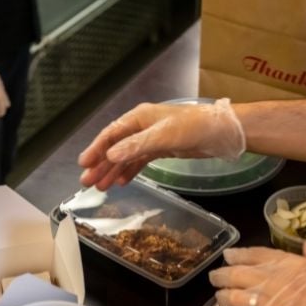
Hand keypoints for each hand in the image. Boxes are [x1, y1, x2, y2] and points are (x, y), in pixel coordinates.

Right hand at [77, 98, 245, 189]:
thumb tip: (110, 155)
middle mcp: (142, 127)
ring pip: (126, 156)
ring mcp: (151, 138)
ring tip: (101, 187)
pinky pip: (139, 161)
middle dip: (100, 164)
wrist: (222, 132)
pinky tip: (121, 182)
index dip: (96, 149)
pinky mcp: (162, 149)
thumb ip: (136, 146)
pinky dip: (129, 171)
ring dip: (113, 171)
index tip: (83, 164)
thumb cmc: (194, 127)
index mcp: (139, 118)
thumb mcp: (163, 136)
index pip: (111, 135)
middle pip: (115, 147)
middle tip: (87, 182)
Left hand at [208, 242, 305, 305]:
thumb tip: (305, 247)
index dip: (237, 255)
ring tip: (220, 297)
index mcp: (291, 264)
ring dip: (224, 297)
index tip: (228, 256)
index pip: (255, 255)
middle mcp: (274, 282)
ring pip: (234, 299)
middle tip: (215, 278)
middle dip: (222, 275)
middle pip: (237, 275)